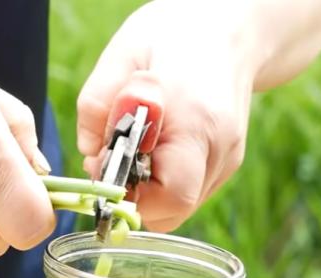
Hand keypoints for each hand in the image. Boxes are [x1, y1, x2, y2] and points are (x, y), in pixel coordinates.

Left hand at [77, 0, 264, 231]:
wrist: (230, 25)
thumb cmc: (173, 35)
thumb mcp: (122, 55)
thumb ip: (97, 105)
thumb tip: (90, 156)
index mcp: (197, 121)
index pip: (171, 194)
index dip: (132, 196)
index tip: (106, 170)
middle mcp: (220, 148)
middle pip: (174, 210)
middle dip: (135, 197)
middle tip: (114, 161)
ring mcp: (228, 159)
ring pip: (180, 207)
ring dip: (148, 191)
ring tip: (136, 148)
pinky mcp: (228, 162)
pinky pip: (189, 192)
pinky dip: (164, 183)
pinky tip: (155, 148)